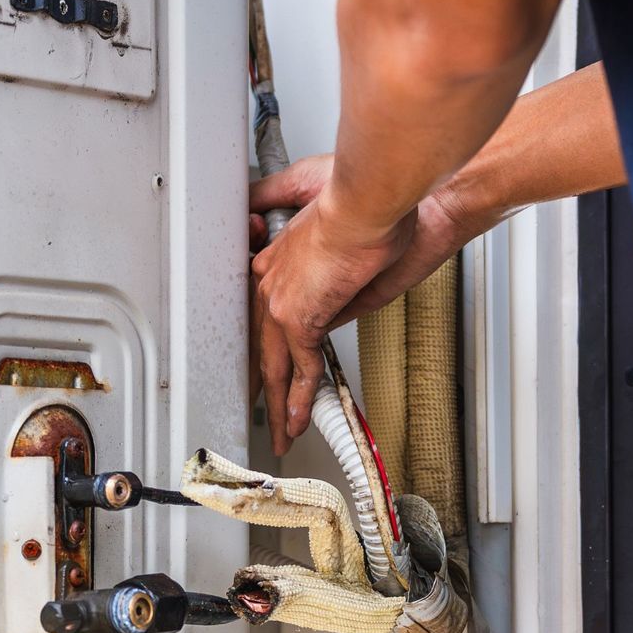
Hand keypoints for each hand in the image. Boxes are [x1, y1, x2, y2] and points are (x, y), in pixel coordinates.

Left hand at [249, 159, 411, 454]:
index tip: (268, 369)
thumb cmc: (365, 208)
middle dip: (264, 384)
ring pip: (275, 364)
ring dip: (280, 403)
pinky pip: (301, 368)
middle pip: (261, 345)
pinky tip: (301, 417)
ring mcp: (281, 300)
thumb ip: (333, 287)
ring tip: (284, 431)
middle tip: (267, 413)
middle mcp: (270, 280)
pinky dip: (301, 398)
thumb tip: (336, 309)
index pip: (263, 317)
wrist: (371, 201)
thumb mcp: (343, 251)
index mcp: (276, 262)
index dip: (266, 347)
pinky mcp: (300, 315)